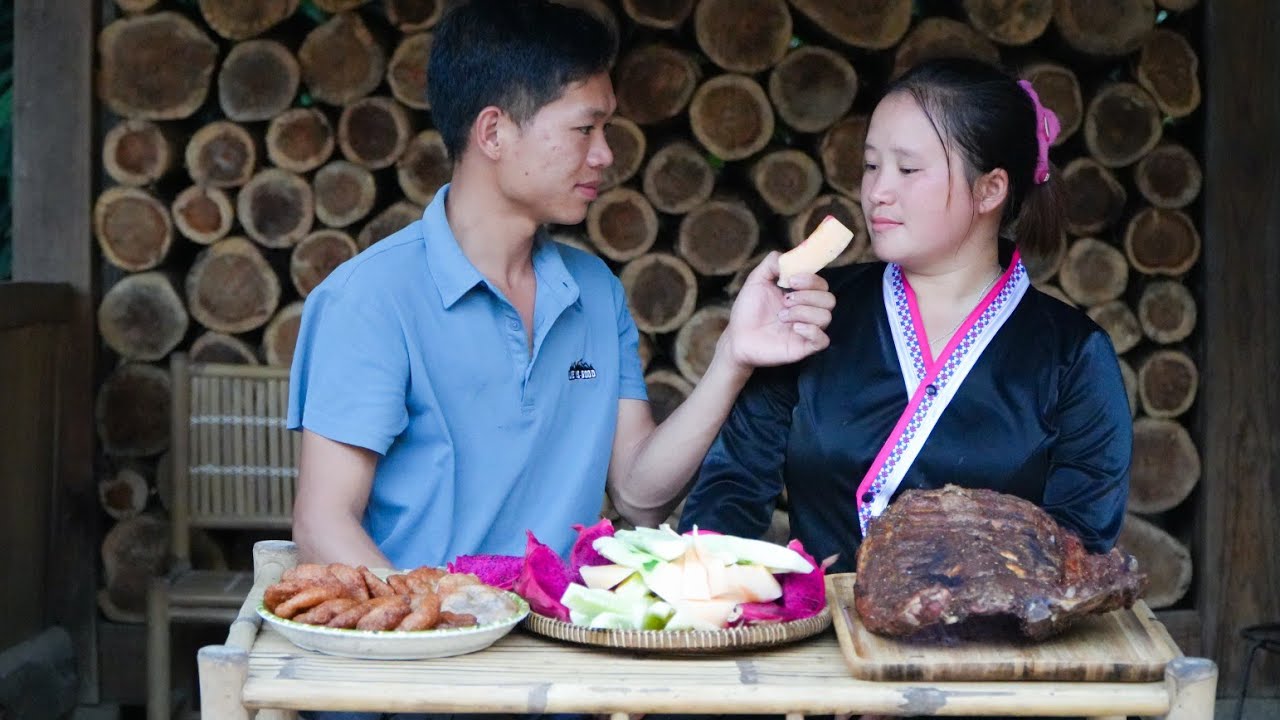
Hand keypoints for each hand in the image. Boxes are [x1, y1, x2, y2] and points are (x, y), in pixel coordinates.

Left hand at [719, 252, 834, 371]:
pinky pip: (823, 340)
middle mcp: (807, 311)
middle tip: (785, 300)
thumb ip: (772, 263)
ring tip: (781, 316)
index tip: (791, 280)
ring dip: (803, 312)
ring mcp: (807, 330)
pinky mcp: (804, 347)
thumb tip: (788, 257)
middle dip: (808, 296)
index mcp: (800, 295)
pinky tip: (794, 328)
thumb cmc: (747, 310)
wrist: (737, 337)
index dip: (811, 279)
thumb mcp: (756, 280)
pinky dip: (812, 331)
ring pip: (826, 317)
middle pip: (829, 299)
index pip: (822, 284)